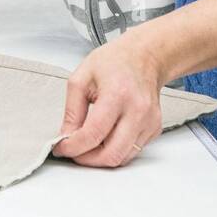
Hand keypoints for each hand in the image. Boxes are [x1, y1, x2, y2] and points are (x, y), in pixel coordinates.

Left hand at [51, 35, 164, 167]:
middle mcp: (137, 110)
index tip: (62, 147)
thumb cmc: (115, 61)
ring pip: (122, 158)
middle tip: (74, 151)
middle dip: (87, 159)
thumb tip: (66, 136)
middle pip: (111, 154)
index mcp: (117, 94)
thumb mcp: (81, 78)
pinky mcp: (154, 128)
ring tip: (88, 144)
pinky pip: (132, 151)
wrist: (144, 56)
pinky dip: (115, 150)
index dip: (73, 146)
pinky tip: (106, 137)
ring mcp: (149, 121)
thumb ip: (72, 110)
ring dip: (101, 158)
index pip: (93, 134)